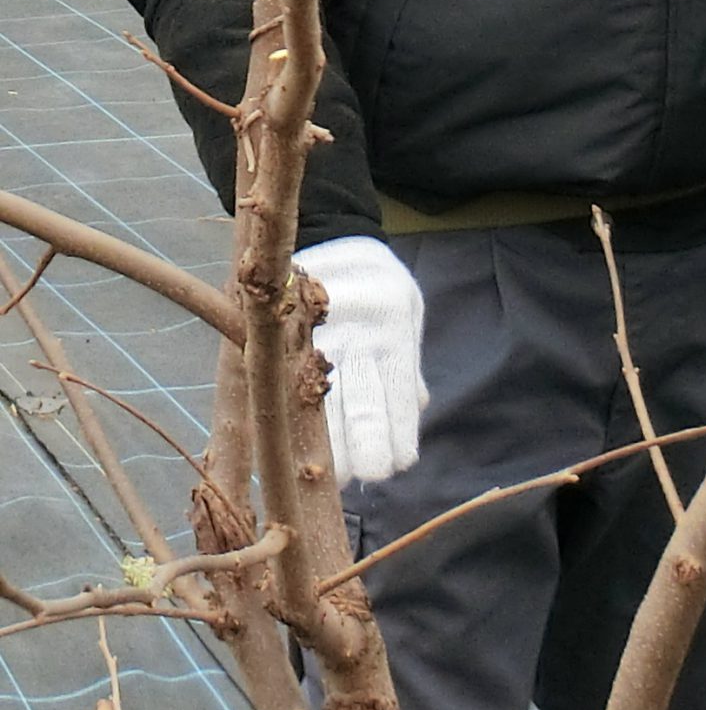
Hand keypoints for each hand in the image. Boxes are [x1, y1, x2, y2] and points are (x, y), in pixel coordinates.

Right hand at [296, 236, 426, 482]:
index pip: (398, 391)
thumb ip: (405, 363)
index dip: (398, 429)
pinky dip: (285, 413)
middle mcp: (356, 336)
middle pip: (361, 401)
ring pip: (321, 397)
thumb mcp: (404, 312)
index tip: (397, 464)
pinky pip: (282, 377)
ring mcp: (316, 335)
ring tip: (329, 477)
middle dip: (365, 445)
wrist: (330, 231)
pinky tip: (284, 443)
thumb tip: (419, 407)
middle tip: (367, 478)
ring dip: (327, 441)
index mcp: (391, 332)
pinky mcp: (283, 332)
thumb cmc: (375, 284)